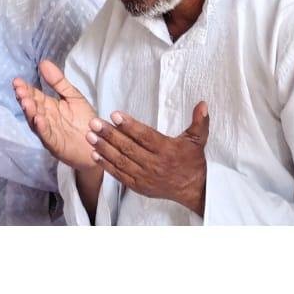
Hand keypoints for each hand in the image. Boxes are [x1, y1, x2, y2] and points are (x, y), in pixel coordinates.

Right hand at [14, 59, 98, 169]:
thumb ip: (58, 82)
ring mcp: (49, 132)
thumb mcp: (73, 96)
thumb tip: (43, 62)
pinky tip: (39, 120)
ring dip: (30, 113)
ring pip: (36, 122)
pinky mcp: (56, 145)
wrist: (99, 143)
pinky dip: (42, 129)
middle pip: (32, 108)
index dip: (26, 89)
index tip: (17, 81)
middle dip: (25, 99)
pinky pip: (47, 136)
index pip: (34, 96)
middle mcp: (46, 119)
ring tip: (26, 102)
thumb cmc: (85, 120)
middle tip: (19, 90)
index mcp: (49, 107)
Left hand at [88, 103, 210, 215]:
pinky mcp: (138, 186)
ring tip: (90, 136)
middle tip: (94, 123)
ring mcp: (144, 177)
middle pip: (128, 148)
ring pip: (121, 161)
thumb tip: (203, 104)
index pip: (145, 136)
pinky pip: (119, 175)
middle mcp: (154, 164)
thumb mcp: (198, 140)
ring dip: (104, 148)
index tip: (115, 115)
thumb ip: (199, 121)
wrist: (193, 190)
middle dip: (109, 134)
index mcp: (167, 150)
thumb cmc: (193, 162)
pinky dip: (106, 165)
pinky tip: (95, 154)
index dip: (129, 126)